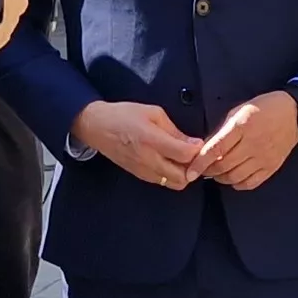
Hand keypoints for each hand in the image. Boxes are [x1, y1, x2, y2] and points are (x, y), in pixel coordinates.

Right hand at [72, 101, 199, 188]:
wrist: (97, 127)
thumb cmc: (124, 115)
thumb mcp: (153, 113)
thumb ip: (174, 130)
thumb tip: (193, 143)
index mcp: (152, 140)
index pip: (185, 155)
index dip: (198, 151)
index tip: (199, 144)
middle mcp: (149, 159)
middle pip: (183, 176)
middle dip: (193, 167)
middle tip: (194, 155)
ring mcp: (144, 170)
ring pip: (175, 184)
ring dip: (184, 174)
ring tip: (182, 160)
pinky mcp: (140, 176)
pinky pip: (163, 182)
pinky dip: (172, 176)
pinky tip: (170, 163)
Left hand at [194, 89, 297, 190]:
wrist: (295, 113)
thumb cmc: (263, 108)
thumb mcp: (238, 111)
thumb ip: (221, 130)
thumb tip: (204, 148)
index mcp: (241, 126)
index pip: (216, 149)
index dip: (200, 163)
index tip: (190, 172)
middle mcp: (252, 144)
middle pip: (223, 166)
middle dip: (207, 171)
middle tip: (202, 169)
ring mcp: (263, 158)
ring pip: (234, 177)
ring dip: (220, 178)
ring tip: (217, 172)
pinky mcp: (271, 167)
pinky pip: (250, 183)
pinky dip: (237, 184)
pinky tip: (233, 177)